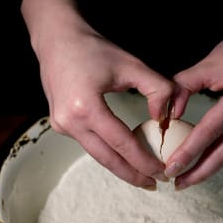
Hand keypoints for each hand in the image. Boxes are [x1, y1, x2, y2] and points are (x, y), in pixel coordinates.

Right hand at [22, 0, 172, 188]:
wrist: (57, 39)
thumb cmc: (94, 49)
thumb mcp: (132, 65)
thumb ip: (158, 89)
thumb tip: (166, 118)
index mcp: (85, 107)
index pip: (122, 143)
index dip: (144, 161)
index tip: (162, 172)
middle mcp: (70, 121)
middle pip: (107, 159)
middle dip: (133, 175)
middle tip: (155, 183)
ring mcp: (61, 125)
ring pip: (97, 155)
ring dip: (120, 167)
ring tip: (143, 176)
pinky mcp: (60, 124)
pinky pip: (89, 144)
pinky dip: (108, 153)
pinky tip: (124, 157)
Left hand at [165, 0, 222, 189]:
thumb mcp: (208, 63)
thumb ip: (182, 88)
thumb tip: (166, 115)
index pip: (211, 130)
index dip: (189, 152)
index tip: (171, 168)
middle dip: (201, 171)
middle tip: (178, 184)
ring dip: (212, 166)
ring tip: (189, 178)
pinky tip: (207, 161)